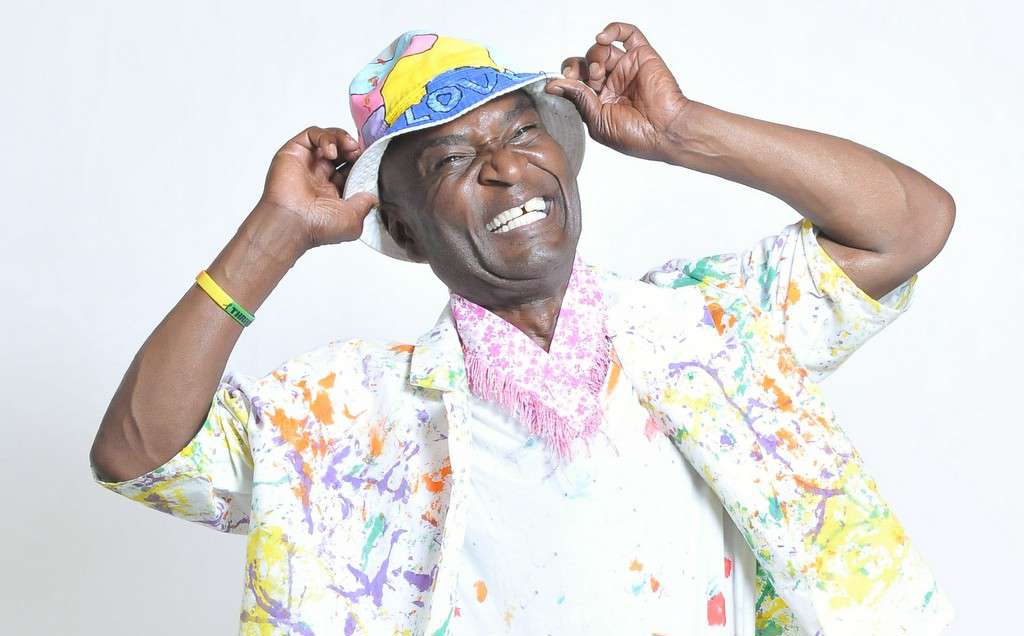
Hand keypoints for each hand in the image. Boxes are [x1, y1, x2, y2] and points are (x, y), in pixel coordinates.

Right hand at [255, 126, 377, 250]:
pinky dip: (326, 137)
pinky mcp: (294, 152)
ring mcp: (307, 163)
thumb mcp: (354, 220)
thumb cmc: (318, 227)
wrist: (292, 223)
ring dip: (342, 139)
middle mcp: (320, 176)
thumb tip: (375, 194)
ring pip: (329, 139)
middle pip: (342, 151)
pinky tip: (332, 152)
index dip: (363, 162)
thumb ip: (366, 203)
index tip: (373, 161)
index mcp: (334, 192)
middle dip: (354, 149)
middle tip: (360, 153)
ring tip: (350, 147)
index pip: (352, 168)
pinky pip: (312, 134)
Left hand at [545, 22, 690, 161]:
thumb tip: (554, 85)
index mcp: (600, 101)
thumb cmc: (637, 135)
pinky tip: (603, 38)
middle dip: (577, 67)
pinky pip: (627, 34)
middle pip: (585, 63)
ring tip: (599, 72)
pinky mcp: (642, 56)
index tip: (562, 82)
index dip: (566, 78)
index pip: (576, 82)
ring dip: (594, 55)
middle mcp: (612, 83)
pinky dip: (612, 30)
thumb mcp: (597, 121)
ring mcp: (626, 68)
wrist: (665, 131)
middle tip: (579, 77)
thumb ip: (578, 99)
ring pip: (601, 49)